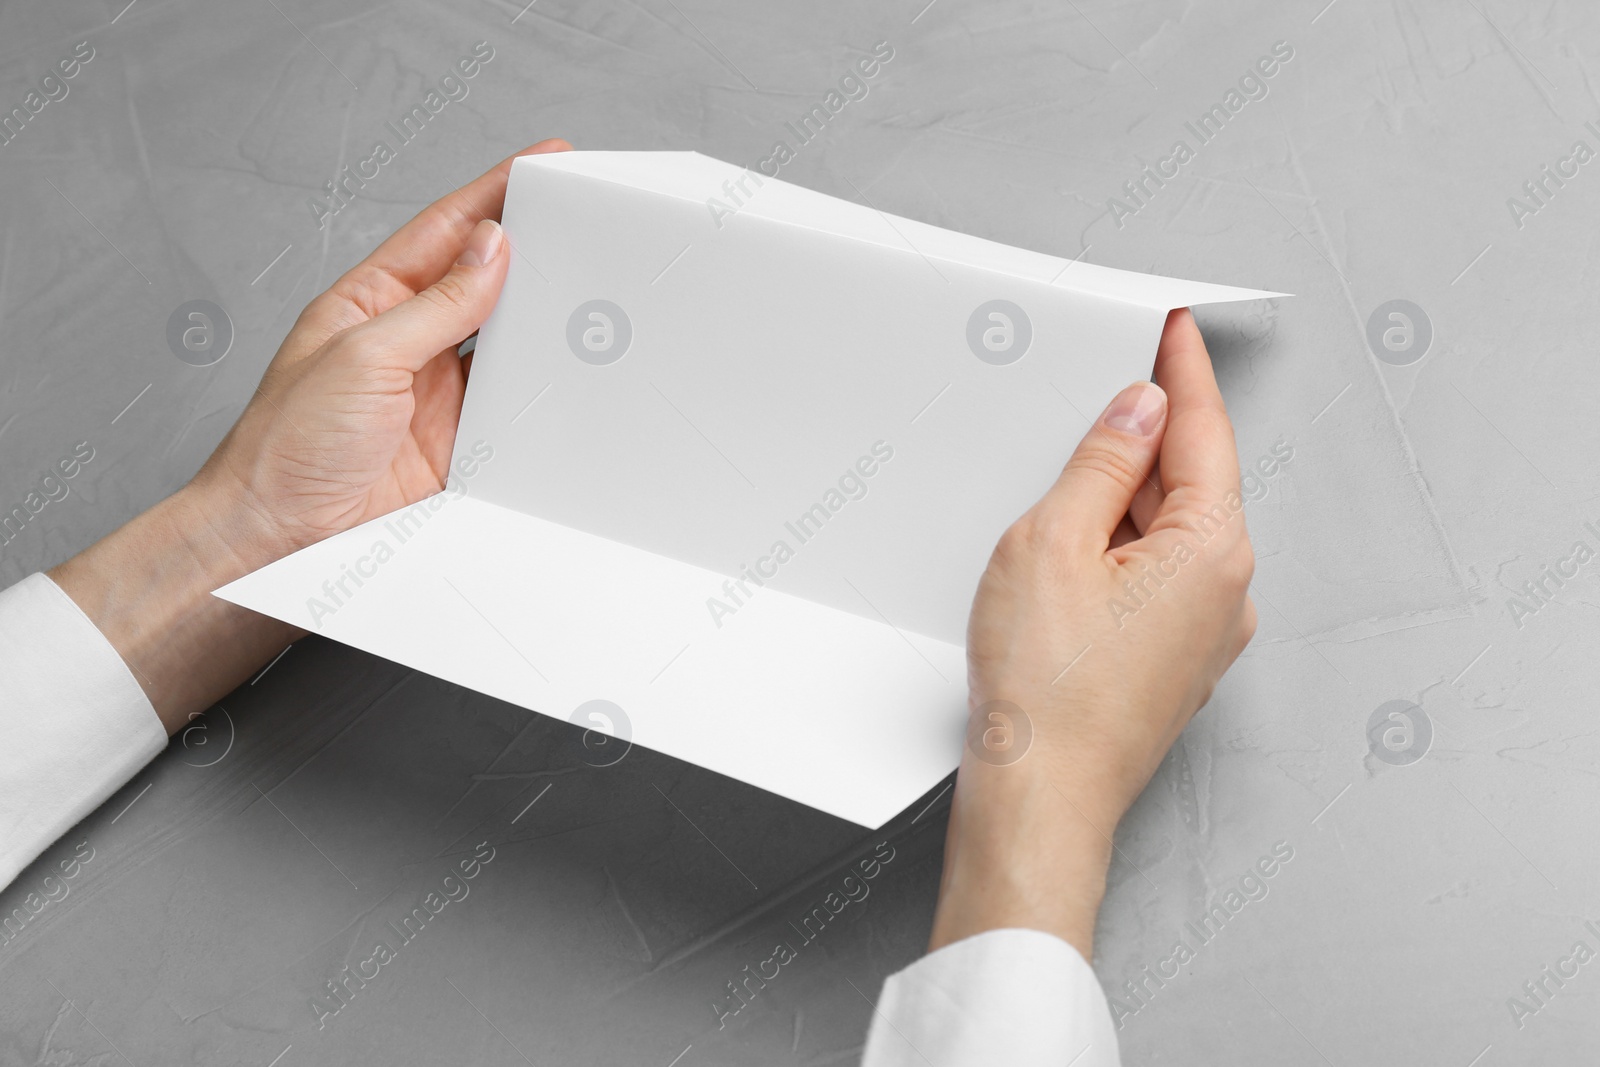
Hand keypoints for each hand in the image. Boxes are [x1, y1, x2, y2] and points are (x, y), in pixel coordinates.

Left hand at [50, 140, 569, 732]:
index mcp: (369, 301)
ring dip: (542, 319)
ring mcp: (436, 394)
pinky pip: (513, 406)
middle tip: (581, 221)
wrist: (279, 539)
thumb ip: (435, 305)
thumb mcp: (362, 356)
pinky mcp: (460, 444)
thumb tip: (491, 250)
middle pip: (482, 281)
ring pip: (505, 340)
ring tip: (587, 287)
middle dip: (531, 249)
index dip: (493, 195)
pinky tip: (567, 370)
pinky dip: (542, 388)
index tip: (542, 164)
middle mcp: (407, 341)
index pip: (442, 233)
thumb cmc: (285, 447)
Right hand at [928, 308, 1256, 958]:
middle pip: (1191, 481)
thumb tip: (1139, 410)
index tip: (1175, 329)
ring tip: (1066, 481)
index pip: (1204, 430)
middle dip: (1147, 435)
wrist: (1039, 799)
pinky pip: (1159, 580)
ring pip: (1172, 534)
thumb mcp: (1054, 541)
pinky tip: (1075, 551)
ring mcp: (1205, 636)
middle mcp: (1228, 592)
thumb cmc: (1044, 687)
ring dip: (1128, 498)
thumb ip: (1104, 463)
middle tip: (1102, 389)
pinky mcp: (1174, 666)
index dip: (1184, 372)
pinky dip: (1124, 550)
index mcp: (1212, 548)